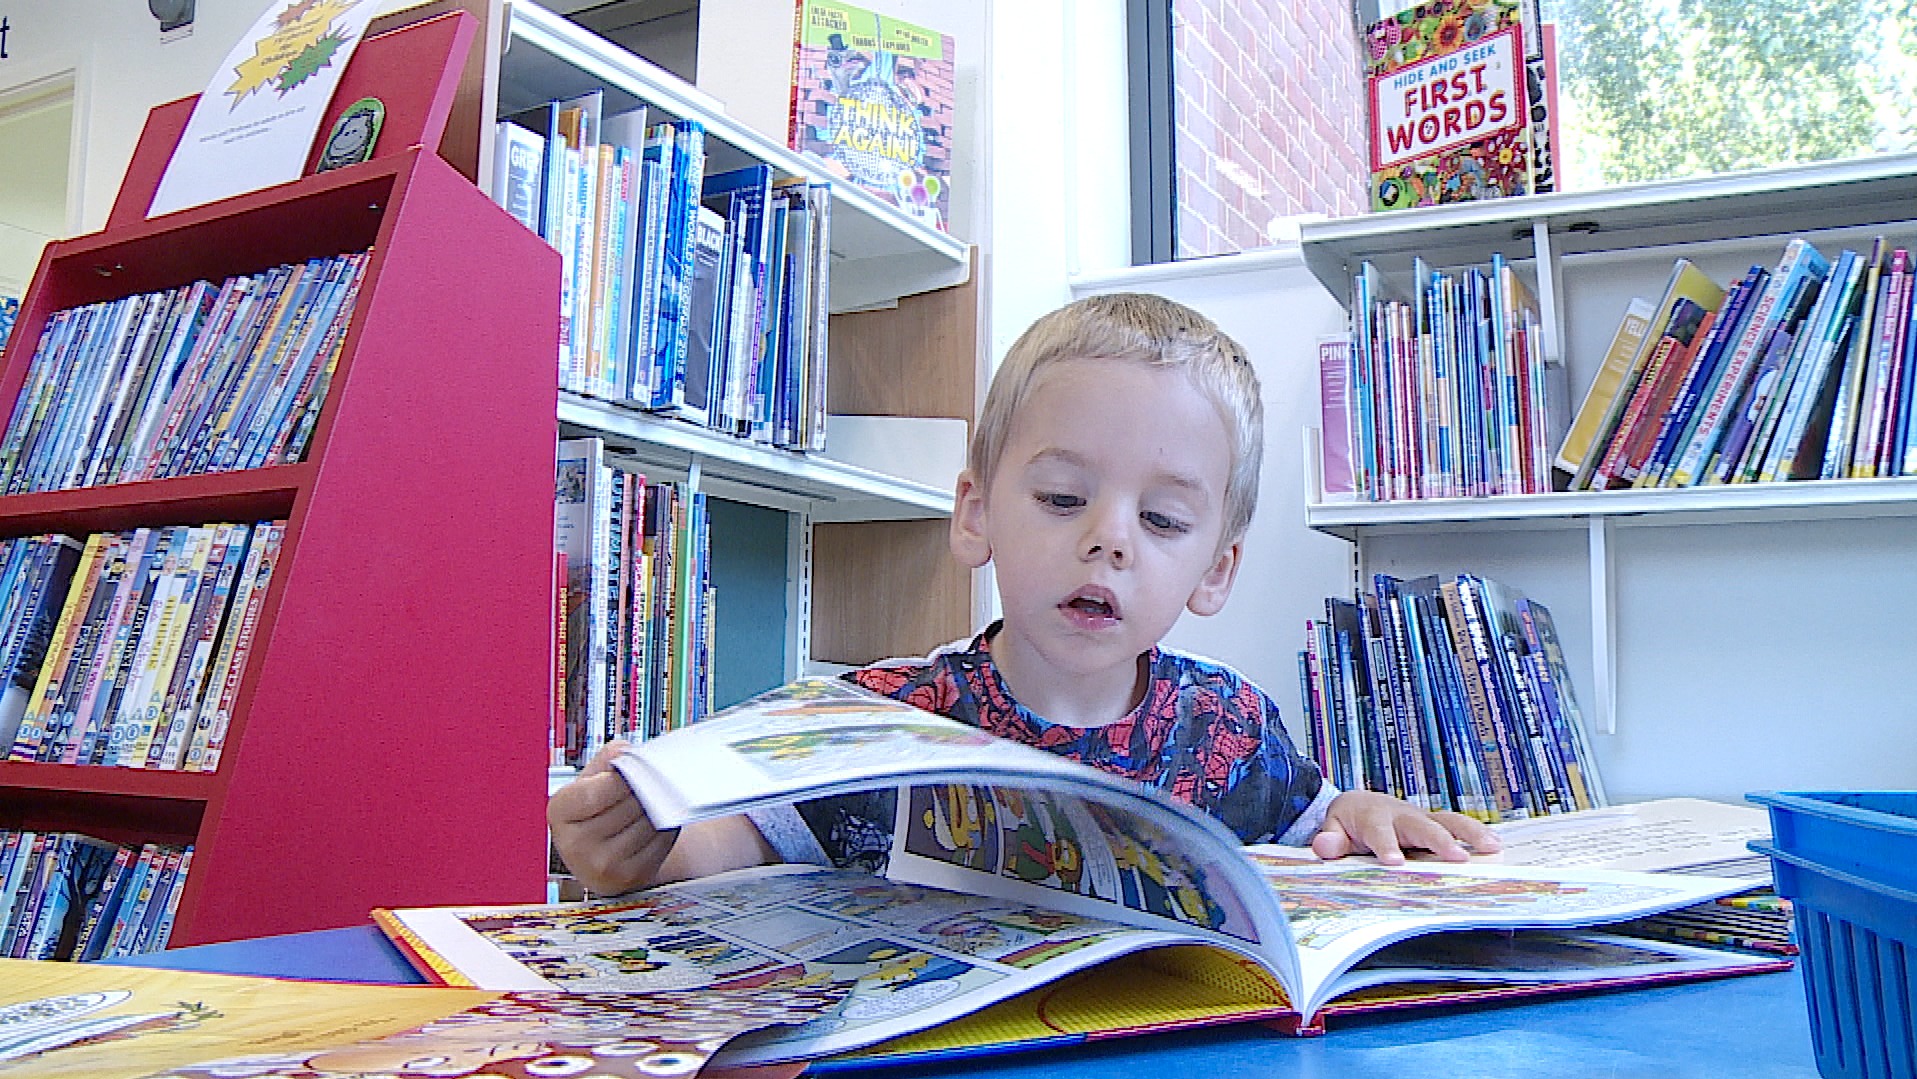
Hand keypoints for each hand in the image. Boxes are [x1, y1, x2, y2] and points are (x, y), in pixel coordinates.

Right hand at [548, 740, 677, 895]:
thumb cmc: (596, 810)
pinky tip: (656, 822)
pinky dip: (666, 827)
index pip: (595, 792)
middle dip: (642, 789)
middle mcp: (575, 845)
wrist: (602, 856)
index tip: (629, 771)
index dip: (619, 778)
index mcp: (560, 813)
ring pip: (647, 822)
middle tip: (645, 783)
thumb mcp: (589, 782)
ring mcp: (603, 865)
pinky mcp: (630, 877)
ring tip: (649, 801)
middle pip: (627, 805)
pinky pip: (661, 841)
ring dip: (657, 807)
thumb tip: (623, 751)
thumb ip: (605, 760)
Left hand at [1311, 790, 1502, 864]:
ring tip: (1491, 848)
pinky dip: (1477, 835)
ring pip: (1447, 821)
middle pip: (1421, 825)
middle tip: (1455, 857)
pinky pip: (1458, 827)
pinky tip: (1497, 847)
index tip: (1394, 863)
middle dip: (1438, 840)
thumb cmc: (1350, 822)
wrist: (1361, 804)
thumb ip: (1330, 839)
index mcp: (1374, 816)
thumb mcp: (1333, 828)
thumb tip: (1324, 846)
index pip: (1380, 832)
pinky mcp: (1436, 825)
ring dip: (1469, 833)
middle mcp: (1402, 815)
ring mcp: (1422, 819)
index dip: (1387, 846)